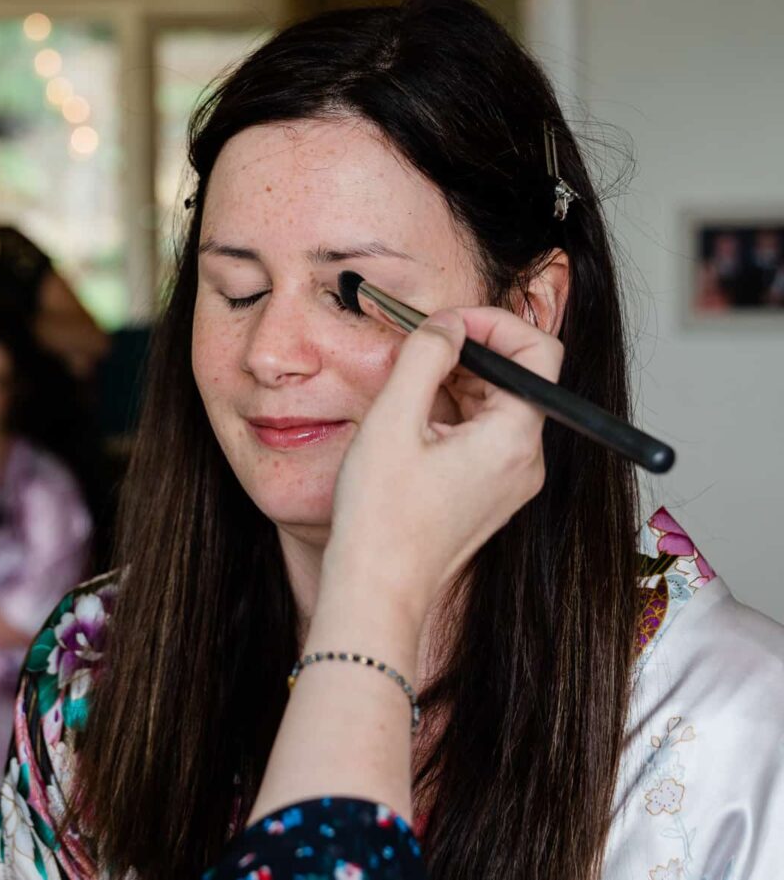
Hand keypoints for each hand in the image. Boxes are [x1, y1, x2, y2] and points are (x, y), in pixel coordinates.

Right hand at [324, 306, 562, 626]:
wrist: (377, 590)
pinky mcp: (487, 495)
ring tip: (400, 390)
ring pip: (493, 406)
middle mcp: (524, 460)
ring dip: (452, 384)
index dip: (492, 323)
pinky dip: (448, 416)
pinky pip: (479, 436)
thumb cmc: (382, 518)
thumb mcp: (393, 420)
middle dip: (465, 352)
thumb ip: (425, 357)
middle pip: (515, 377)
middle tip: (412, 349)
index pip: (536, 351)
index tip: (444, 322)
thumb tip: (447, 324)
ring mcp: (509, 481)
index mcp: (514, 437)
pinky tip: (406, 426)